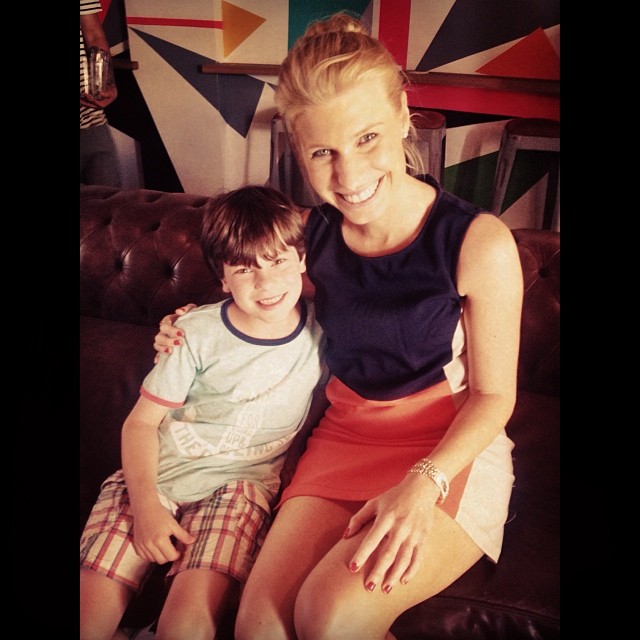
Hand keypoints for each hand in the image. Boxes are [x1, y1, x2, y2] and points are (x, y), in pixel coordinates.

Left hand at [80, 84, 117, 108]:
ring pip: (90, 104)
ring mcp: (97, 104)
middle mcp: (100, 105)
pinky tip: (82, 98)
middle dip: (85, 103)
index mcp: (104, 104)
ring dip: (84, 102)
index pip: (97, 103)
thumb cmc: (112, 93)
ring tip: (79, 99)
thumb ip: (107, 94)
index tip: (86, 94)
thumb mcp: (112, 93)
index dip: (91, 99)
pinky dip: (85, 101)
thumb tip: (101, 93)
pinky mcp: (95, 102)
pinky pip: (89, 102)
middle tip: (79, 99)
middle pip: (91, 105)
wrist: (113, 93)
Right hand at [131, 500, 195, 563]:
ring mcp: (141, 546)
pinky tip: (155, 547)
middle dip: (169, 556)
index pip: (171, 556)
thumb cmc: (160, 514)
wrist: (145, 508)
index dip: (177, 554)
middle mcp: (149, 545)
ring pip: (153, 560)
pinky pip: (144, 557)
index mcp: (160, 540)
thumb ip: (183, 534)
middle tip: (173, 548)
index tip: (180, 549)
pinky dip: (150, 555)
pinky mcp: (136, 545)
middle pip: (162, 560)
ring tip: (164, 546)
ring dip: (160, 556)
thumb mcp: (173, 523)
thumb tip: (193, 541)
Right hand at [153, 303, 197, 362]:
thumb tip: (178, 311)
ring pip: (157, 344)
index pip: (165, 323)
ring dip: (162, 348)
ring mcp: (164, 340)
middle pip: (160, 335)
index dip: (171, 329)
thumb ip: (187, 308)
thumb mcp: (193, 311)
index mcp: (170, 321)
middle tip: (180, 342)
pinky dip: (158, 357)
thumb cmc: (194, 318)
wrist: (200, 327)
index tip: (182, 334)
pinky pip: (158, 353)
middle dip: (168, 340)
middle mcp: (165, 331)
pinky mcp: (166, 348)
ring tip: (171, 351)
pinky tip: (158, 361)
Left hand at [343, 473, 439, 592]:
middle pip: (388, 553)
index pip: (371, 539)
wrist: (421, 489)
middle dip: (378, 572)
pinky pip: (418, 558)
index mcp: (386, 517)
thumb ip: (359, 518)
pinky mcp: (423, 537)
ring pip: (403, 559)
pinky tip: (403, 581)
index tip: (353, 568)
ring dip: (394, 576)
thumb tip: (345, 536)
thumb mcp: (374, 502)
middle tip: (369, 587)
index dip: (362, 554)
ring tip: (385, 589)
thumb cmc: (393, 496)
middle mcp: (400, 526)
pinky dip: (411, 570)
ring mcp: (413, 533)